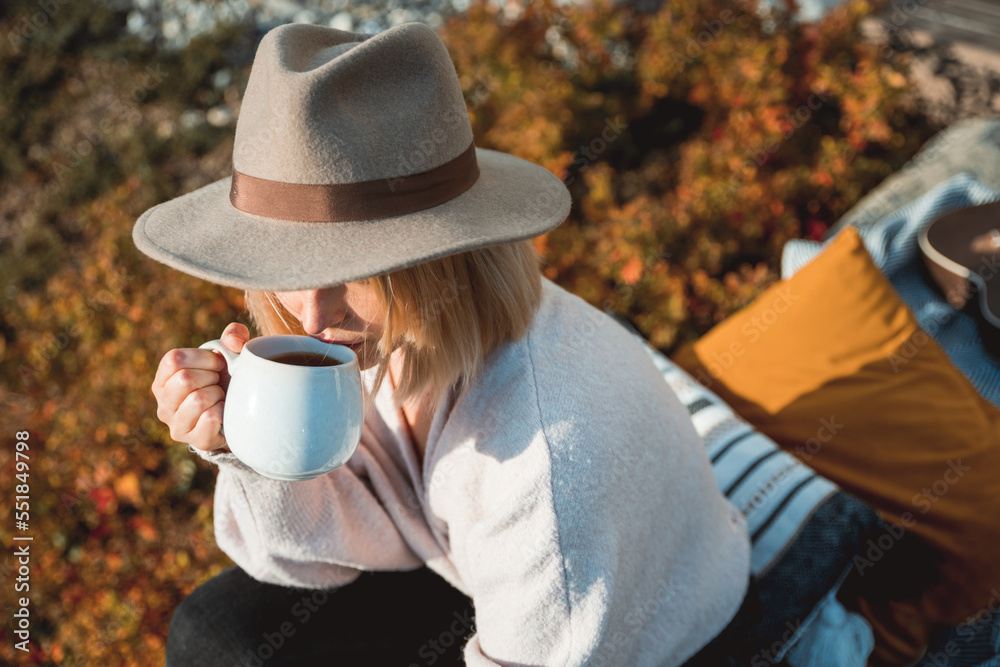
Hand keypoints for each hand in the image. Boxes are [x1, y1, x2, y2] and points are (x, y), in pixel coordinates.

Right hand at [151, 322, 249, 453]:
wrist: (241, 414)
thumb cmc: (229, 379)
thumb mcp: (231, 353)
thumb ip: (234, 335)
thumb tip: (233, 340)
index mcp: (164, 380)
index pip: (173, 360)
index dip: (202, 358)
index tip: (218, 363)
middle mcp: (163, 404)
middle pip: (184, 379)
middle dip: (211, 377)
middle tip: (219, 383)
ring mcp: (177, 425)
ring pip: (198, 400)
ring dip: (218, 394)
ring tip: (221, 398)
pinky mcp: (196, 440)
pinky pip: (210, 419)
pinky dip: (224, 411)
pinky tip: (225, 413)